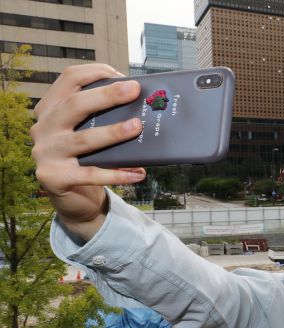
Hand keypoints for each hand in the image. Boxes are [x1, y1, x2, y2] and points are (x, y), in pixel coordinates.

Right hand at [31, 64, 146, 234]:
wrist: (73, 198)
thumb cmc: (86, 158)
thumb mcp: (88, 132)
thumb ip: (103, 117)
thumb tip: (140, 103)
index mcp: (51, 108)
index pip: (69, 79)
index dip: (96, 73)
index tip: (123, 77)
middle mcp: (43, 127)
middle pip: (75, 105)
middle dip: (107, 96)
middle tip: (134, 91)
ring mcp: (46, 153)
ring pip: (83, 140)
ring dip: (113, 132)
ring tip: (137, 128)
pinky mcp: (55, 177)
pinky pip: (91, 174)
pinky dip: (117, 174)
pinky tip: (138, 173)